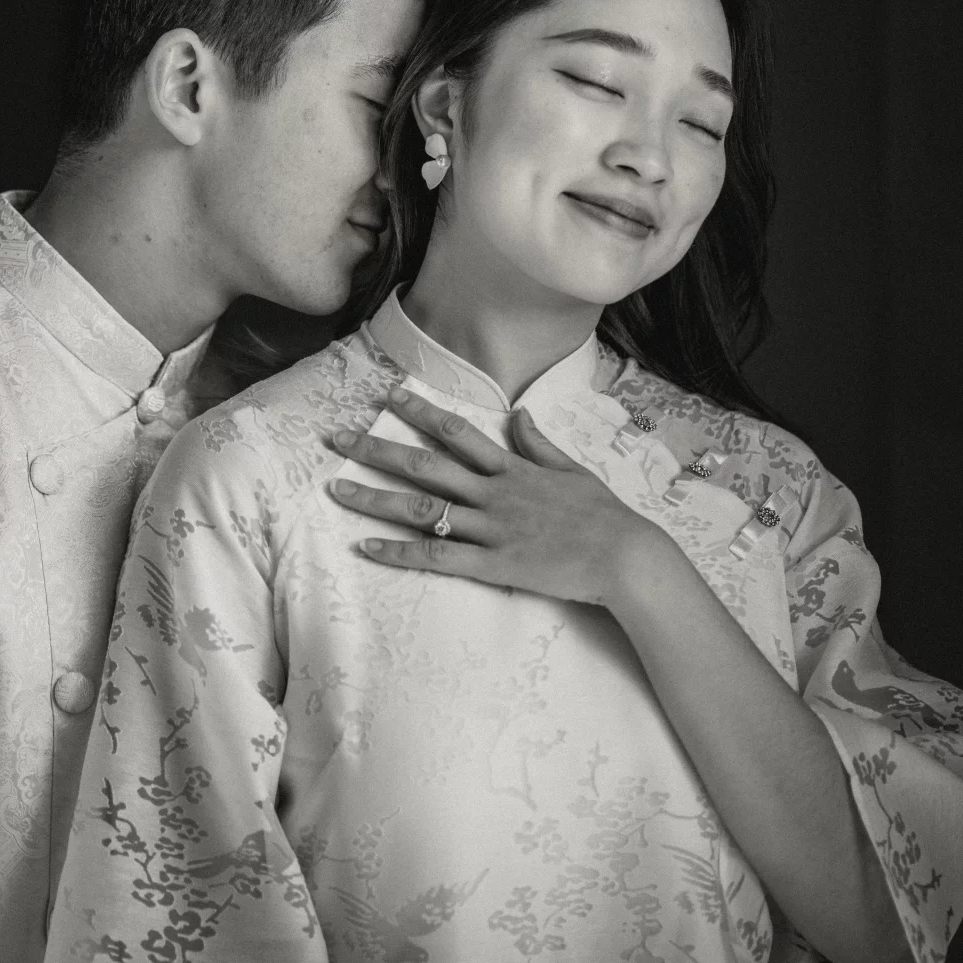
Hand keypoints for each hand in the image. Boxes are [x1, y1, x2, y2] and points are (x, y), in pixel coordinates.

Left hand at [328, 386, 669, 605]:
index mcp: (513, 467)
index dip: (420, 412)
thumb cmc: (602, 515)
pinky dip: (399, 552)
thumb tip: (517, 413)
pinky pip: (437, 558)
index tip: (387, 397)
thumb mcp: (571, 469)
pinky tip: (367, 547)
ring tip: (336, 488)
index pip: (457, 431)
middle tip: (336, 438)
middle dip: (377, 449)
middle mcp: (495, 492)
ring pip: (422, 509)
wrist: (626, 557)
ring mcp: (491, 529)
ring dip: (375, 498)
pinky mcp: (493, 565)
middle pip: (425, 465)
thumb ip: (538, 442)